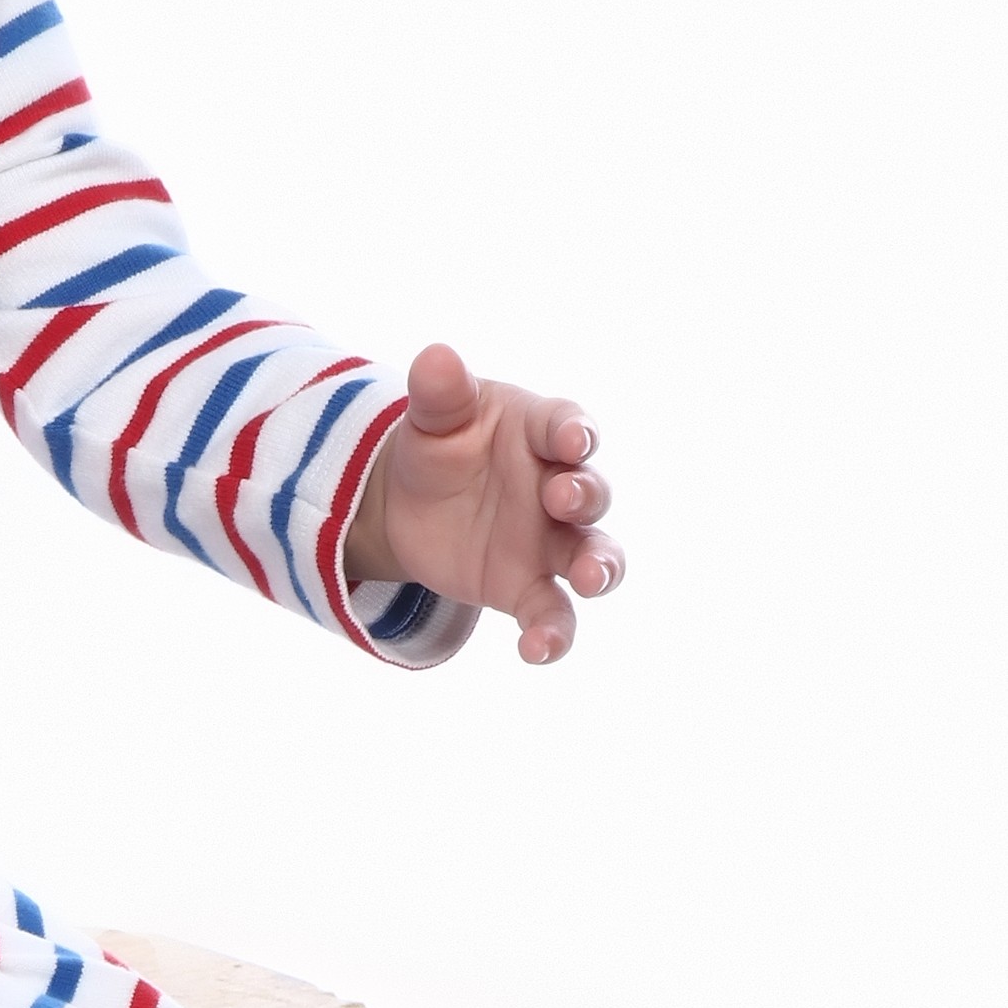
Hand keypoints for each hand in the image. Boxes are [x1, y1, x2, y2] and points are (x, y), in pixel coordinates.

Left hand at [343, 342, 623, 664]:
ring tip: (592, 578)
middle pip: (591, 492)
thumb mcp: (432, 416)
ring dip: (601, 567)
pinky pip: (552, 613)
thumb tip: (437, 356)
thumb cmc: (439, 444)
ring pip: (594, 556)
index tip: (570, 438)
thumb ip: (438, 392)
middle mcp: (556, 487)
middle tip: (563, 497)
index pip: (567, 425)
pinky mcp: (527, 586)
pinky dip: (552, 634)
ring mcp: (548, 541)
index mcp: (538, 432)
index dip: (572, 431)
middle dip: (585, 494)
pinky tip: (538, 650)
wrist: (408, 501)